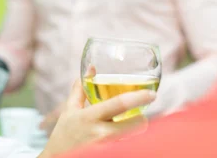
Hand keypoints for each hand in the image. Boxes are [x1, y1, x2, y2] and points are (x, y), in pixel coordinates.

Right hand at [39, 80, 155, 157]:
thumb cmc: (64, 134)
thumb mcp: (69, 110)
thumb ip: (80, 89)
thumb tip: (92, 68)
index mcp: (90, 116)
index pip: (119, 104)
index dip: (138, 97)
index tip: (152, 94)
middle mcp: (100, 133)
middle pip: (136, 125)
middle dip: (142, 120)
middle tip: (138, 117)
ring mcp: (106, 147)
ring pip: (134, 138)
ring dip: (133, 133)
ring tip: (124, 131)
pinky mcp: (109, 155)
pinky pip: (127, 148)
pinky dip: (127, 143)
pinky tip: (119, 141)